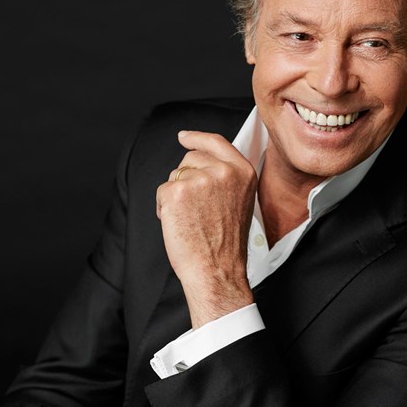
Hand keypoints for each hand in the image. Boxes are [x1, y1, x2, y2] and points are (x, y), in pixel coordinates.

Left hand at [156, 130, 256, 327]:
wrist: (216, 270)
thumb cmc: (226, 245)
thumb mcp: (239, 202)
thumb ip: (226, 179)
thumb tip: (201, 164)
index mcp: (243, 172)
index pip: (216, 142)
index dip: (197, 138)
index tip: (184, 137)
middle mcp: (223, 171)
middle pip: (191, 158)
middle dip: (185, 178)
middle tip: (196, 209)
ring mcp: (199, 179)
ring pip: (175, 175)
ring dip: (175, 195)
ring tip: (191, 219)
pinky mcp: (177, 191)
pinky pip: (162, 190)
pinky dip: (164, 208)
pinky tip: (179, 224)